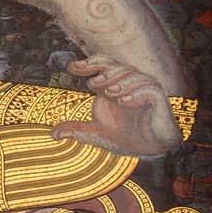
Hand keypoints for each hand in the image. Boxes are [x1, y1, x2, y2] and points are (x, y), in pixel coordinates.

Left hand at [55, 56, 181, 154]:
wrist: (150, 149)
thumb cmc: (125, 137)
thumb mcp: (96, 134)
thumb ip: (77, 130)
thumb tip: (53, 134)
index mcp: (112, 87)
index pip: (103, 65)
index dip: (89, 63)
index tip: (72, 68)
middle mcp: (129, 85)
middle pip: (116, 67)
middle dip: (104, 72)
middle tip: (93, 84)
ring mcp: (144, 91)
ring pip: (134, 75)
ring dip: (120, 82)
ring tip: (110, 93)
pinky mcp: (158, 101)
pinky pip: (150, 90)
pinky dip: (137, 93)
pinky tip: (125, 100)